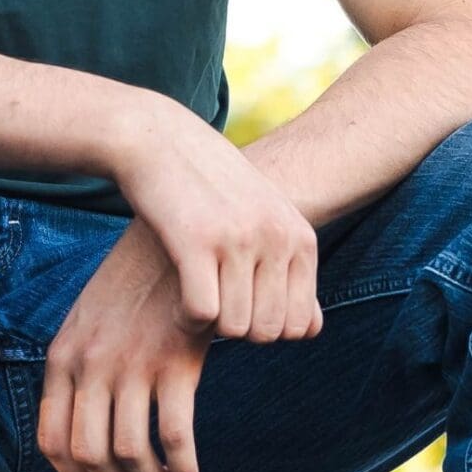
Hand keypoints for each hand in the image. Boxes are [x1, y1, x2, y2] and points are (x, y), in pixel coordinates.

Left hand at [37, 218, 212, 471]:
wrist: (179, 237)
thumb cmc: (138, 280)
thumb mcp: (91, 316)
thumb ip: (80, 362)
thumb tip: (85, 417)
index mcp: (64, 355)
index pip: (53, 441)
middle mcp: (91, 365)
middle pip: (90, 454)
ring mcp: (131, 365)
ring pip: (131, 455)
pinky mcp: (176, 364)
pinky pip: (175, 440)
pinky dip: (182, 468)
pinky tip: (191, 471)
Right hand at [107, 98, 326, 346]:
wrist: (160, 140)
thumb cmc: (211, 187)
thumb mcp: (267, 218)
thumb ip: (291, 269)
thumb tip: (312, 331)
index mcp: (300, 235)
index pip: (302, 325)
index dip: (268, 329)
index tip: (242, 308)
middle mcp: (276, 236)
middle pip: (268, 331)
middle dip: (238, 330)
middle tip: (216, 306)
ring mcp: (238, 238)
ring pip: (235, 327)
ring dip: (210, 325)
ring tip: (195, 301)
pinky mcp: (196, 240)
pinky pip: (202, 312)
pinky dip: (186, 318)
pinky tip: (178, 303)